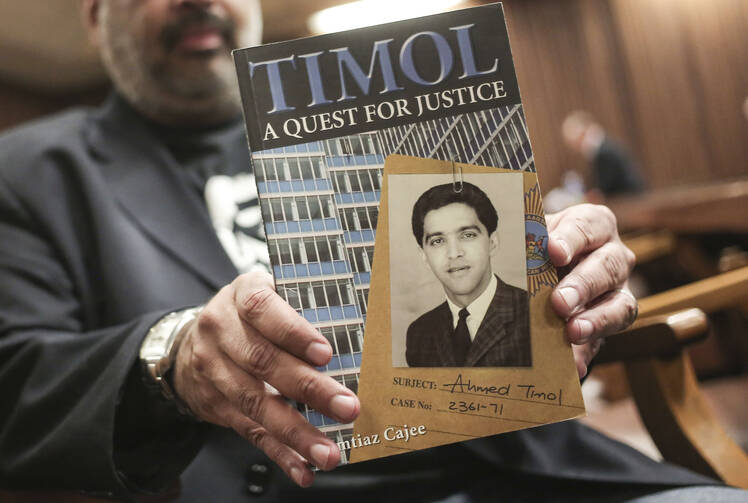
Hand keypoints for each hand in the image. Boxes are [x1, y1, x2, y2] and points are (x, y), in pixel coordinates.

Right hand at [172, 271, 359, 486]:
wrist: (192, 339)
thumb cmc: (250, 314)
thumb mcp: (270, 292)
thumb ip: (301, 306)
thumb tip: (354, 335)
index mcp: (241, 294)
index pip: (263, 309)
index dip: (293, 332)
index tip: (325, 353)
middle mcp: (221, 330)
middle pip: (263, 362)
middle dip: (309, 388)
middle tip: (345, 407)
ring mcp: (214, 369)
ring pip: (256, 403)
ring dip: (296, 432)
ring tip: (327, 451)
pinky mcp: (216, 404)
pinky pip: (250, 430)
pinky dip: (279, 453)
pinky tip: (302, 468)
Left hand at [546, 204, 636, 377]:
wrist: (546, 272)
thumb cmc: (541, 246)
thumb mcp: (536, 237)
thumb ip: (531, 240)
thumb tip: (519, 246)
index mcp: (594, 225)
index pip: (588, 226)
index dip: (572, 239)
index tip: (554, 252)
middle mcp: (613, 256)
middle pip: (607, 267)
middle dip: (583, 285)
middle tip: (559, 302)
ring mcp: (618, 291)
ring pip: (620, 305)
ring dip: (596, 321)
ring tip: (573, 333)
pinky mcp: (610, 323)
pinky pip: (605, 340)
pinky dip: (587, 353)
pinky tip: (574, 365)